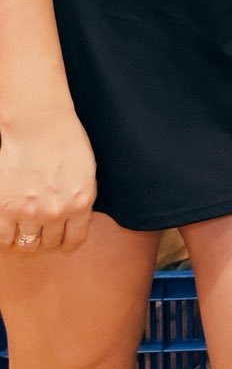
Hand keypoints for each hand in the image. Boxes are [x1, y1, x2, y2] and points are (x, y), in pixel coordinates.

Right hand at [0, 108, 95, 253]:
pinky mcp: (5, 208)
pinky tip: (9, 224)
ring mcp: (28, 212)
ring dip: (26, 237)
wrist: (37, 124)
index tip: (62, 240)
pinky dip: (7, 236)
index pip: (74, 240)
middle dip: (46, 238)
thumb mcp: (86, 172)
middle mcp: (56, 211)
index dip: (67, 242)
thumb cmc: (65, 141)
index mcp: (81, 202)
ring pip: (27, 244)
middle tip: (41, 228)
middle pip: (48, 244)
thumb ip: (80, 199)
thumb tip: (75, 221)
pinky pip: (4, 238)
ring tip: (24, 226)